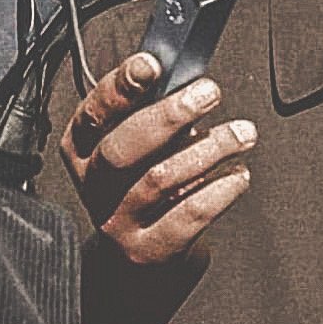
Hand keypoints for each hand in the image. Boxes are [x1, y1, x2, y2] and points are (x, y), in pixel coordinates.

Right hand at [61, 51, 255, 264]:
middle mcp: (93, 185)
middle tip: (208, 93)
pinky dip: (219, 191)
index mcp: (81, 150)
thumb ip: (148, 115)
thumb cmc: (140, 186)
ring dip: (209, 149)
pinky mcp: (147, 250)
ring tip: (241, 133)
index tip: (150, 64)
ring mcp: (117, 221)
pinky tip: (238, 174)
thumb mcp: (132, 147)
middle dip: (169, 115)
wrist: (135, 259)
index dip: (119, 86)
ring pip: (160, 179)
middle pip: (123, 148)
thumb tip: (186, 82)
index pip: (92, 113)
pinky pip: (187, 216)